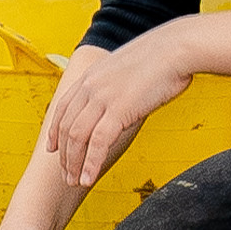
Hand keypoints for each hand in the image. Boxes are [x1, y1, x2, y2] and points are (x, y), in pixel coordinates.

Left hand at [43, 32, 196, 188]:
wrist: (177, 48)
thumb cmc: (163, 56)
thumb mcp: (130, 67)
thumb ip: (118, 84)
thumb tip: (123, 97)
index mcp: (92, 75)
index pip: (63, 107)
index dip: (54, 130)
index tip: (53, 147)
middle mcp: (91, 86)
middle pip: (66, 126)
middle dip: (64, 154)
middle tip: (66, 174)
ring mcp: (102, 97)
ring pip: (76, 137)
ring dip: (73, 163)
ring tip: (75, 181)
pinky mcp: (118, 110)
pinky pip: (98, 143)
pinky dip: (91, 163)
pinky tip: (89, 178)